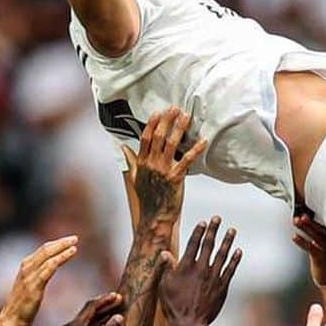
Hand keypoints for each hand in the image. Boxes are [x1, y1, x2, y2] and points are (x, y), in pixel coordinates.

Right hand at [0, 236, 79, 325]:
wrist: (12, 320)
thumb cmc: (22, 306)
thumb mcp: (31, 286)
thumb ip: (39, 276)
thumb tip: (50, 270)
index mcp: (25, 267)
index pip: (42, 250)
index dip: (56, 244)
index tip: (68, 240)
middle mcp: (26, 268)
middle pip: (45, 249)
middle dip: (61, 242)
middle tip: (74, 238)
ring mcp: (30, 276)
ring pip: (47, 256)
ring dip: (62, 248)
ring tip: (74, 244)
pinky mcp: (35, 285)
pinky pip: (49, 268)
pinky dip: (61, 258)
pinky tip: (70, 253)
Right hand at [130, 108, 207, 226]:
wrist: (155, 217)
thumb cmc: (148, 198)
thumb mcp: (135, 178)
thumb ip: (131, 160)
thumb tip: (122, 146)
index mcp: (142, 163)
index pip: (145, 138)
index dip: (151, 124)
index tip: (158, 112)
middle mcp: (151, 164)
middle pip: (158, 137)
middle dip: (167, 121)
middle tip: (175, 108)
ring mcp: (163, 170)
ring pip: (171, 144)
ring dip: (179, 129)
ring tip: (186, 117)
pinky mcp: (175, 178)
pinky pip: (187, 160)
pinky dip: (195, 149)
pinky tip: (203, 140)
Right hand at [159, 217, 241, 325]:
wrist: (189, 323)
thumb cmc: (173, 305)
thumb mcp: (164, 286)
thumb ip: (166, 268)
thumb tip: (165, 252)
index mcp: (186, 267)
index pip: (193, 244)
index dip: (199, 232)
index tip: (203, 222)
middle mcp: (201, 269)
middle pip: (209, 245)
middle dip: (213, 230)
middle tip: (217, 218)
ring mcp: (213, 277)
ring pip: (222, 255)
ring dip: (227, 241)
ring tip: (232, 230)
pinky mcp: (222, 286)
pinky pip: (230, 270)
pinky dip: (235, 260)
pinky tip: (238, 251)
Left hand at [292, 214, 325, 288]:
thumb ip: (322, 238)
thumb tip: (310, 227)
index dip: (318, 218)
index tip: (309, 210)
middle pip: (323, 229)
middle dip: (312, 221)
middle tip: (302, 214)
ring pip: (316, 236)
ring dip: (306, 228)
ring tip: (297, 221)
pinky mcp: (321, 259)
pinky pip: (311, 248)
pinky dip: (302, 242)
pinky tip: (295, 237)